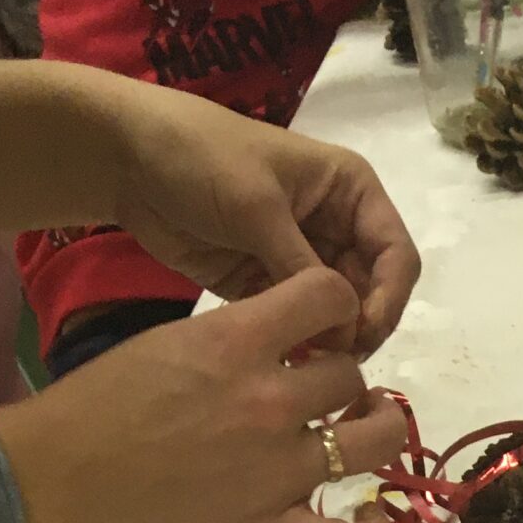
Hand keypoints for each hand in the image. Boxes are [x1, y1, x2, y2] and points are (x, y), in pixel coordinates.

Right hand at [0, 266, 407, 522]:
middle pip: (352, 376)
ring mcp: (278, 471)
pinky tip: (376, 519)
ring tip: (361, 432)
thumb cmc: (104, 404)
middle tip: (330, 395)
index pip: (328, 296)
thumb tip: (285, 346)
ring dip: (377, 433)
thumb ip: (235, 342)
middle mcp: (269, 402)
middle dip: (345, 381)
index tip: (329, 326)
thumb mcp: (171, 341)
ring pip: (373, 442)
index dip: (339, 307)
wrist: (62, 479)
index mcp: (236, 342)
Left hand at [107, 86, 420, 356]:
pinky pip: (302, 324)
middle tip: (333, 361)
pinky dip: (300, 346)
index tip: (362, 333)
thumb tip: (344, 330)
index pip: (397, 256)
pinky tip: (287, 363)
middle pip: (374, 293)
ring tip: (308, 365)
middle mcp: (338, 228)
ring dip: (332, 343)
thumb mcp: (258, 207)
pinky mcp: (271, 284)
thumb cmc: (198, 157)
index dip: (389, 299)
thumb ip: (304, 270)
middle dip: (360, 328)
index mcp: (351, 192)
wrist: (126, 159)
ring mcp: (304, 259)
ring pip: (342, 315)